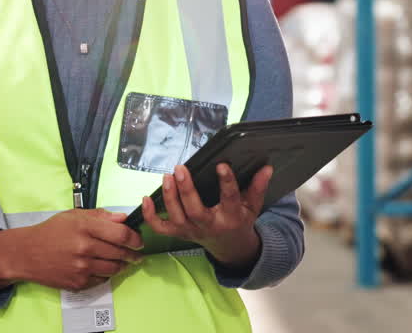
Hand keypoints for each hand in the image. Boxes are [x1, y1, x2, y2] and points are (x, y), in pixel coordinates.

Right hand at [0, 209, 143, 291]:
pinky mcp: (78, 282)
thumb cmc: (50, 232)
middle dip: (133, 254)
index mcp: (84, 227)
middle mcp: (84, 248)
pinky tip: (103, 268)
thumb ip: (100, 216)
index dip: (135, 238)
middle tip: (136, 254)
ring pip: (114, 268)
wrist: (27, 253)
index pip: (121, 234)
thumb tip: (123, 218)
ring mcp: (81, 267)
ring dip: (122, 265)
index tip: (139, 240)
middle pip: (120, 253)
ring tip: (123, 261)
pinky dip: (106, 274)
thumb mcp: (73, 215)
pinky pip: (102, 279)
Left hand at [140, 163, 272, 268]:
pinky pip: (161, 228)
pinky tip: (145, 198)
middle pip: (195, 211)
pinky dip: (150, 216)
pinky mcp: (179, 233)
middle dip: (186, 190)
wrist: (229, 247)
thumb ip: (258, 187)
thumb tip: (266, 167)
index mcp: (231, 217)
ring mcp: (191, 231)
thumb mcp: (253, 206)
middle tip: (180, 168)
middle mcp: (209, 226)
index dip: (226, 183)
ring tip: (167, 176)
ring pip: (177, 218)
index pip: (230, 199)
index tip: (221, 165)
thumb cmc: (240, 220)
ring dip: (169, 197)